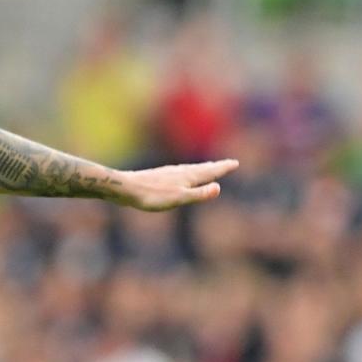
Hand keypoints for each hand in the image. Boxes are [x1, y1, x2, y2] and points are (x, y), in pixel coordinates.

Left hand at [114, 159, 239, 210]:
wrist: (126, 188)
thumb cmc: (152, 196)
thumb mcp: (179, 198)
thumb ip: (199, 194)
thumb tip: (219, 187)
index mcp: (186, 177)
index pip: (209, 172)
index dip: (222, 168)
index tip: (235, 162)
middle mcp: (179, 172)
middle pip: (201, 168)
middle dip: (215, 167)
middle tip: (228, 163)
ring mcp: (168, 173)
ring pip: (190, 169)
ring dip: (202, 168)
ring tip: (208, 168)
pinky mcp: (159, 177)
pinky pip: (180, 172)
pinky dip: (188, 172)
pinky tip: (180, 175)